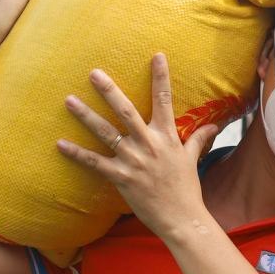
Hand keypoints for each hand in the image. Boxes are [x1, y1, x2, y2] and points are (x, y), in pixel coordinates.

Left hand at [58, 53, 219, 235]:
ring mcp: (134, 160)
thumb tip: (213, 125)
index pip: (164, 100)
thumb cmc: (187, 188)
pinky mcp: (121, 178)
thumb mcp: (193, 159)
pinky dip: (77, 154)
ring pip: (106, 132)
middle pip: (126, 111)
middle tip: (94, 73)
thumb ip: (199, 138)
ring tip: (69, 101)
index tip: (156, 55)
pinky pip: (95, 163)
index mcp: (167, 137)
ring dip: (86, 116)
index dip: (161, 77)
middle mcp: (149, 144)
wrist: (182, 218)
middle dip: (109, 91)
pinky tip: (60, 144)